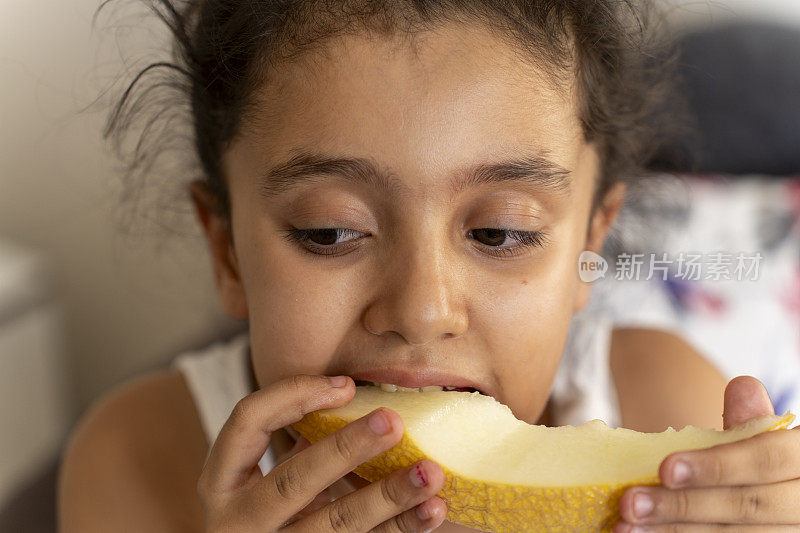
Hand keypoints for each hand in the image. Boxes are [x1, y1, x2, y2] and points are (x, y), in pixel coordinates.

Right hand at [197, 374, 447, 531]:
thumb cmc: (269, 515)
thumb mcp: (268, 478)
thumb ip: (300, 444)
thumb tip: (358, 395)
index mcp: (220, 483)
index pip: (247, 421)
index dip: (294, 395)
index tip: (347, 385)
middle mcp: (237, 522)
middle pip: (293, 479)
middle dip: (345, 448)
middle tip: (392, 421)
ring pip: (336, 524)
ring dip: (388, 496)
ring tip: (431, 472)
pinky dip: (402, 528)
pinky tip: (431, 510)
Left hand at [613, 376, 799, 531]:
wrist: (764, 504)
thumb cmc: (754, 469)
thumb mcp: (755, 443)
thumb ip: (747, 423)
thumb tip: (743, 386)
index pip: (767, 461)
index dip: (718, 466)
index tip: (664, 468)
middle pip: (748, 506)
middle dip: (683, 506)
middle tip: (630, 503)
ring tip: (627, 526)